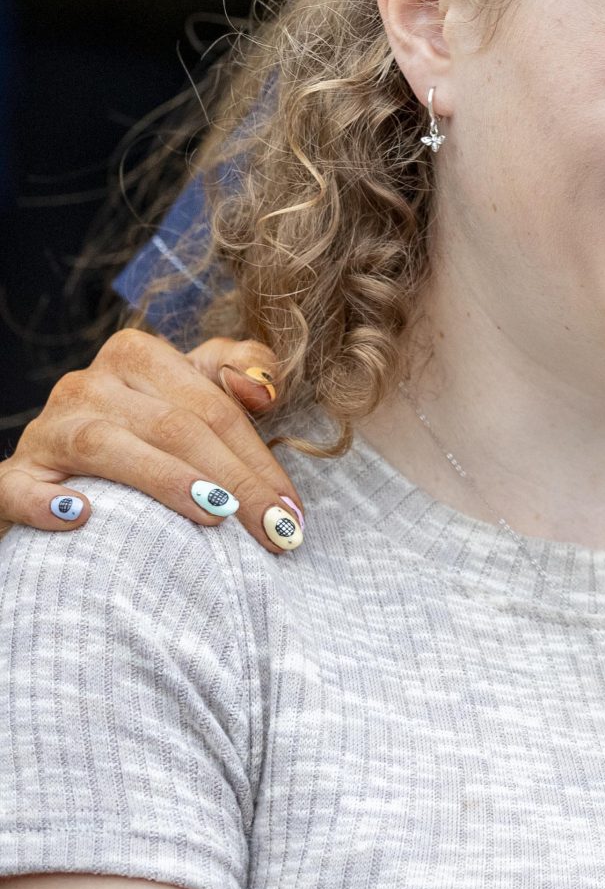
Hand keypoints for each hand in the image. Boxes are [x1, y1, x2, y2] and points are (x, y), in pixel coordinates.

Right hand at [0, 328, 305, 554]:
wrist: (58, 479)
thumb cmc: (144, 437)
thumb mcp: (192, 393)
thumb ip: (237, 371)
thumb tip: (260, 391)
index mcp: (136, 355)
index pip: (212, 406)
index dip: (259, 458)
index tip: (292, 511)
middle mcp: (87, 384)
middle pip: (173, 426)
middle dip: (235, 481)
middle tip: (276, 533)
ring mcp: (47, 430)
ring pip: (108, 445)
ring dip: (165, 481)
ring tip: (215, 515)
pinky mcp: (14, 478)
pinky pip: (22, 488)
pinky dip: (47, 502)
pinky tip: (83, 517)